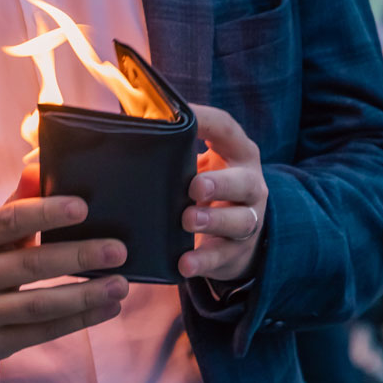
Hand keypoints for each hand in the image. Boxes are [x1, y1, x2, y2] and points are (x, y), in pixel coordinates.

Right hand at [0, 196, 127, 367]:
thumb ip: (17, 201)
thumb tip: (39, 161)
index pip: (7, 221)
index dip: (45, 213)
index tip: (83, 207)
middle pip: (29, 265)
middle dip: (77, 256)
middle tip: (118, 250)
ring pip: (39, 305)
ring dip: (85, 295)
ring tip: (121, 284)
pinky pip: (43, 332)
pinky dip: (80, 320)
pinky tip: (107, 308)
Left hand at [180, 105, 267, 283]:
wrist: (237, 235)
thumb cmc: (208, 189)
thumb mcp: (199, 165)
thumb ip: (175, 149)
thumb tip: (132, 122)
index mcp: (238, 155)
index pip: (227, 130)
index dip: (207, 121)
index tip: (185, 118)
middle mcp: (250, 186)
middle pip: (242, 182)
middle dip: (219, 184)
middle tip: (194, 186)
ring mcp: (248, 220)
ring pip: (239, 221)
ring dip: (213, 221)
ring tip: (187, 220)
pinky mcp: (238, 252)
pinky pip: (223, 257)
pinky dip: (205, 261)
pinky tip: (186, 264)